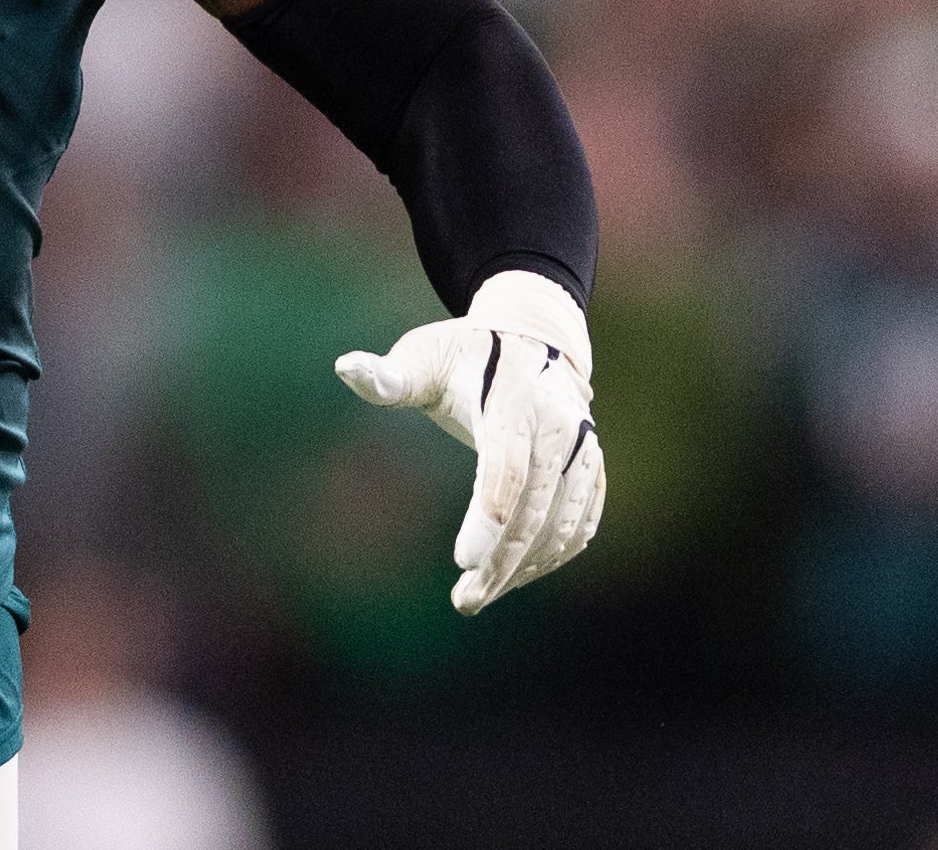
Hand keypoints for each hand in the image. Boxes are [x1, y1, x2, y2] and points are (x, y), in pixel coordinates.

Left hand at [335, 270, 605, 614]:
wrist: (532, 336)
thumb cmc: (463, 353)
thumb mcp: (423, 355)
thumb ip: (388, 376)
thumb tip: (345, 368)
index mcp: (515, 399)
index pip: (506, 468)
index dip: (488, 517)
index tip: (462, 561)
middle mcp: (559, 427)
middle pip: (536, 507)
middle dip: (503, 560)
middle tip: (465, 601)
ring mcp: (583, 449)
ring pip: (565, 523)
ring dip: (526, 568)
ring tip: (478, 595)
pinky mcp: (591, 467)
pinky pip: (582, 522)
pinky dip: (554, 555)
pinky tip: (516, 577)